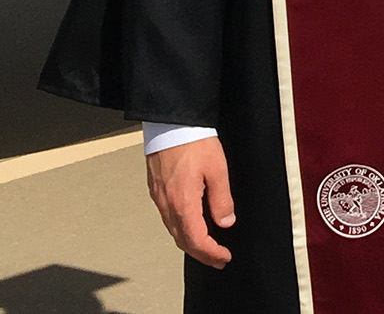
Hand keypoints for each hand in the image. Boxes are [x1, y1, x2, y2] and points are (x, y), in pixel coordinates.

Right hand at [146, 136, 235, 267]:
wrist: (170, 124)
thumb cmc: (194, 143)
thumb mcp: (217, 170)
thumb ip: (221, 199)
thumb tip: (226, 222)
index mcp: (183, 203)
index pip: (196, 240)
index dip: (211, 253)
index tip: (224, 257)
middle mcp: (167, 205)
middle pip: (182, 240)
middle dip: (201, 253)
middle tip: (218, 260)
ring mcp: (159, 198)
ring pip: (173, 230)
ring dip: (190, 243)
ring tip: (207, 247)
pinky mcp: (156, 189)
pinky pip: (168, 218)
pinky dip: (181, 229)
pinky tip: (191, 225)